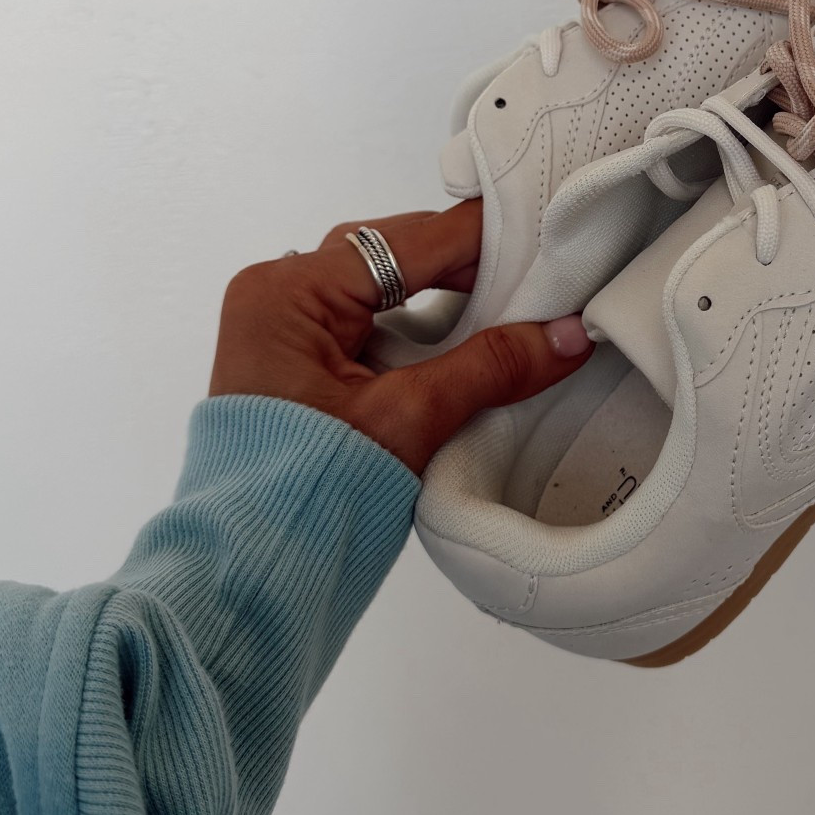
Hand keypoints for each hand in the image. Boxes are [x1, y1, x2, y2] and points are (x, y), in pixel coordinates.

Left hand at [209, 201, 591, 472]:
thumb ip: (492, 367)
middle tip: (540, 286)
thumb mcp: (410, 421)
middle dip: (469, 270)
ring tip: (511, 315)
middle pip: (396, 255)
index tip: (549, 243)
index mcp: (292, 292)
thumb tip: (564, 335)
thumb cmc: (300, 498)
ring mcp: (284, 327)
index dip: (486, 242)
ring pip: (385, 286)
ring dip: (445, 299)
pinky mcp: (296, 360)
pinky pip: (369, 320)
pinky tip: (464, 345)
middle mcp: (280, 295)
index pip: (411, 241)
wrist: (249, 573)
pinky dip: (418, 327)